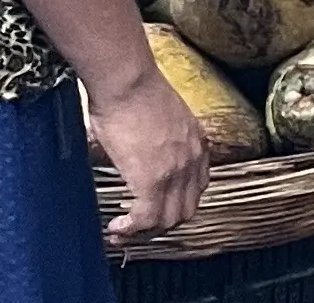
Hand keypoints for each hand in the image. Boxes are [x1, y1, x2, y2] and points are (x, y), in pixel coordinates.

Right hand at [87, 64, 208, 240]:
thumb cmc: (133, 92)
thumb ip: (160, 141)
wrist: (128, 81)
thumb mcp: (160, 119)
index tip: (152, 211)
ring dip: (146, 232)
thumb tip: (139, 152)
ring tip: (123, 232)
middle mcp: (193, 159)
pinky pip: (148, 218)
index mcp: (197, 143)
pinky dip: (132, 229)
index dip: (174, 204)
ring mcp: (176, 171)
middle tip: (135, 228)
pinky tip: (116, 226)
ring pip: (170, 219)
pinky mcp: (153, 179)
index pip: (197, 187)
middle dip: (160, 224)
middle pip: (186, 208)